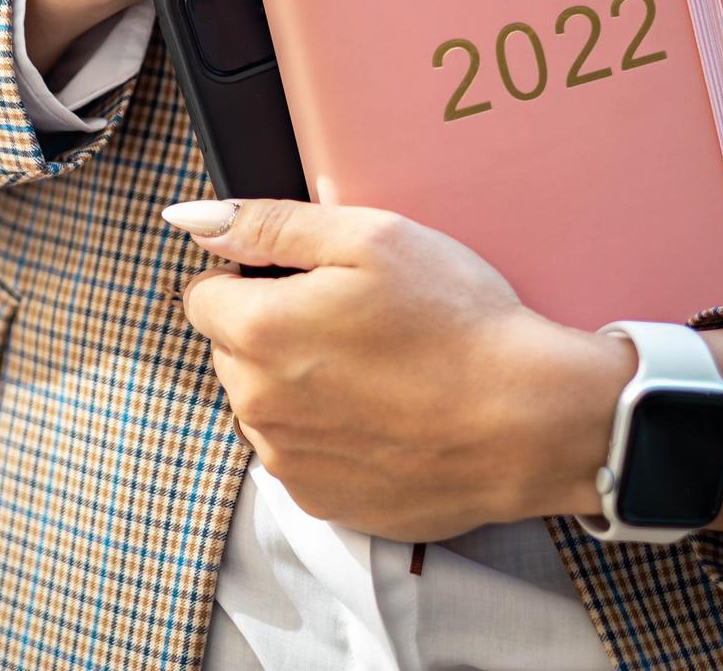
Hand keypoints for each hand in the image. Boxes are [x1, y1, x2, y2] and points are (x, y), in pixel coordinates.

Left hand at [169, 198, 632, 540]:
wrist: (530, 421)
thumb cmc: (458, 322)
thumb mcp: (370, 238)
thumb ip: (269, 223)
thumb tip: (192, 219)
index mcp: (258, 333)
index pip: (203, 295)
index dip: (252, 277)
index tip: (306, 280)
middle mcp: (257, 406)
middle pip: (232, 351)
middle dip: (274, 329)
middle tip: (354, 320)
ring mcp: (289, 462)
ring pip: (265, 405)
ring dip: (298, 385)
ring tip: (377, 370)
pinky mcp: (323, 502)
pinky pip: (301, 454)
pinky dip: (330, 434)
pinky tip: (386, 415)